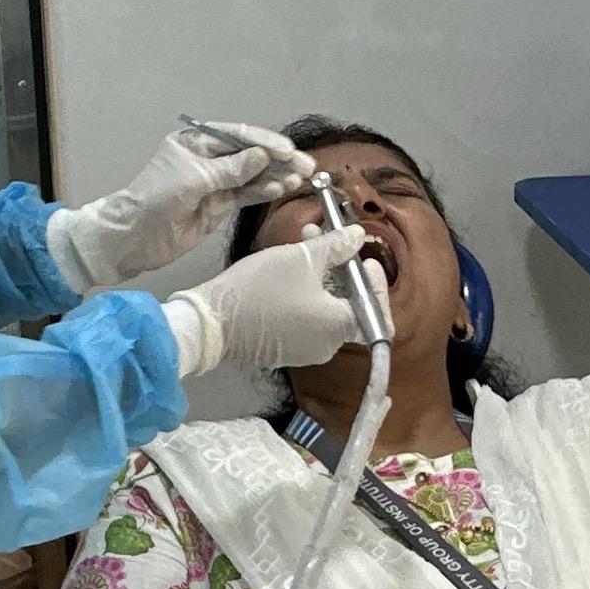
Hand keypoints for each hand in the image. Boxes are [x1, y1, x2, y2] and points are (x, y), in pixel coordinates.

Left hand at [49, 120, 316, 292]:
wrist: (133, 239)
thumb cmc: (154, 201)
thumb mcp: (193, 180)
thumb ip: (229, 169)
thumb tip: (261, 156)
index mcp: (196, 142)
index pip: (237, 136)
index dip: (265, 141)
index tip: (288, 150)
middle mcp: (208, 159)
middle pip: (250, 154)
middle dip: (277, 159)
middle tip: (305, 166)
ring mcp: (216, 183)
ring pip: (253, 175)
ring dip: (276, 176)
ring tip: (300, 178)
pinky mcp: (220, 206)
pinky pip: (247, 194)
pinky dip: (265, 192)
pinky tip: (283, 189)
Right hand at [159, 226, 370, 377]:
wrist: (212, 320)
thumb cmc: (261, 287)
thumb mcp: (301, 258)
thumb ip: (336, 246)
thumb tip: (359, 236)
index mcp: (339, 327)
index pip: (377, 312)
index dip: (376, 284)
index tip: (365, 258)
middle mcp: (328, 346)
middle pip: (351, 309)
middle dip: (344, 273)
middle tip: (332, 244)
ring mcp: (305, 352)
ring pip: (327, 312)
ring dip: (323, 280)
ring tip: (306, 247)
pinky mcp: (284, 350)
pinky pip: (307, 322)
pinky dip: (307, 298)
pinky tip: (291, 272)